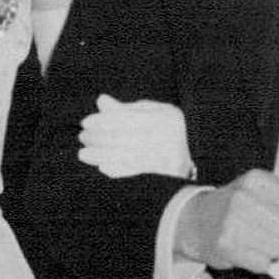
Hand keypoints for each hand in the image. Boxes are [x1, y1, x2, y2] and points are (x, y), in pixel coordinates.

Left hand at [78, 94, 193, 178]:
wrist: (195, 154)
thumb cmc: (168, 128)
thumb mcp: (152, 112)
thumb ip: (126, 108)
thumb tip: (101, 101)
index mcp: (166, 117)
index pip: (128, 118)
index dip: (103, 121)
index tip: (86, 122)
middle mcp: (168, 137)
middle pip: (125, 137)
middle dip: (98, 138)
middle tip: (83, 137)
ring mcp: (168, 158)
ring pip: (126, 156)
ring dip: (101, 155)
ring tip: (84, 153)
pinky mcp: (165, 176)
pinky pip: (135, 172)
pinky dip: (117, 169)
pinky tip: (102, 166)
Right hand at [175, 170, 278, 272]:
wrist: (195, 221)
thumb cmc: (240, 205)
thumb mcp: (268, 191)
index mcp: (257, 179)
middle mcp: (243, 197)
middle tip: (272, 233)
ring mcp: (231, 221)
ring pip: (277, 249)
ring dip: (272, 251)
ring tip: (256, 241)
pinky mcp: (224, 245)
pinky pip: (262, 264)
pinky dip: (259, 263)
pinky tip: (246, 251)